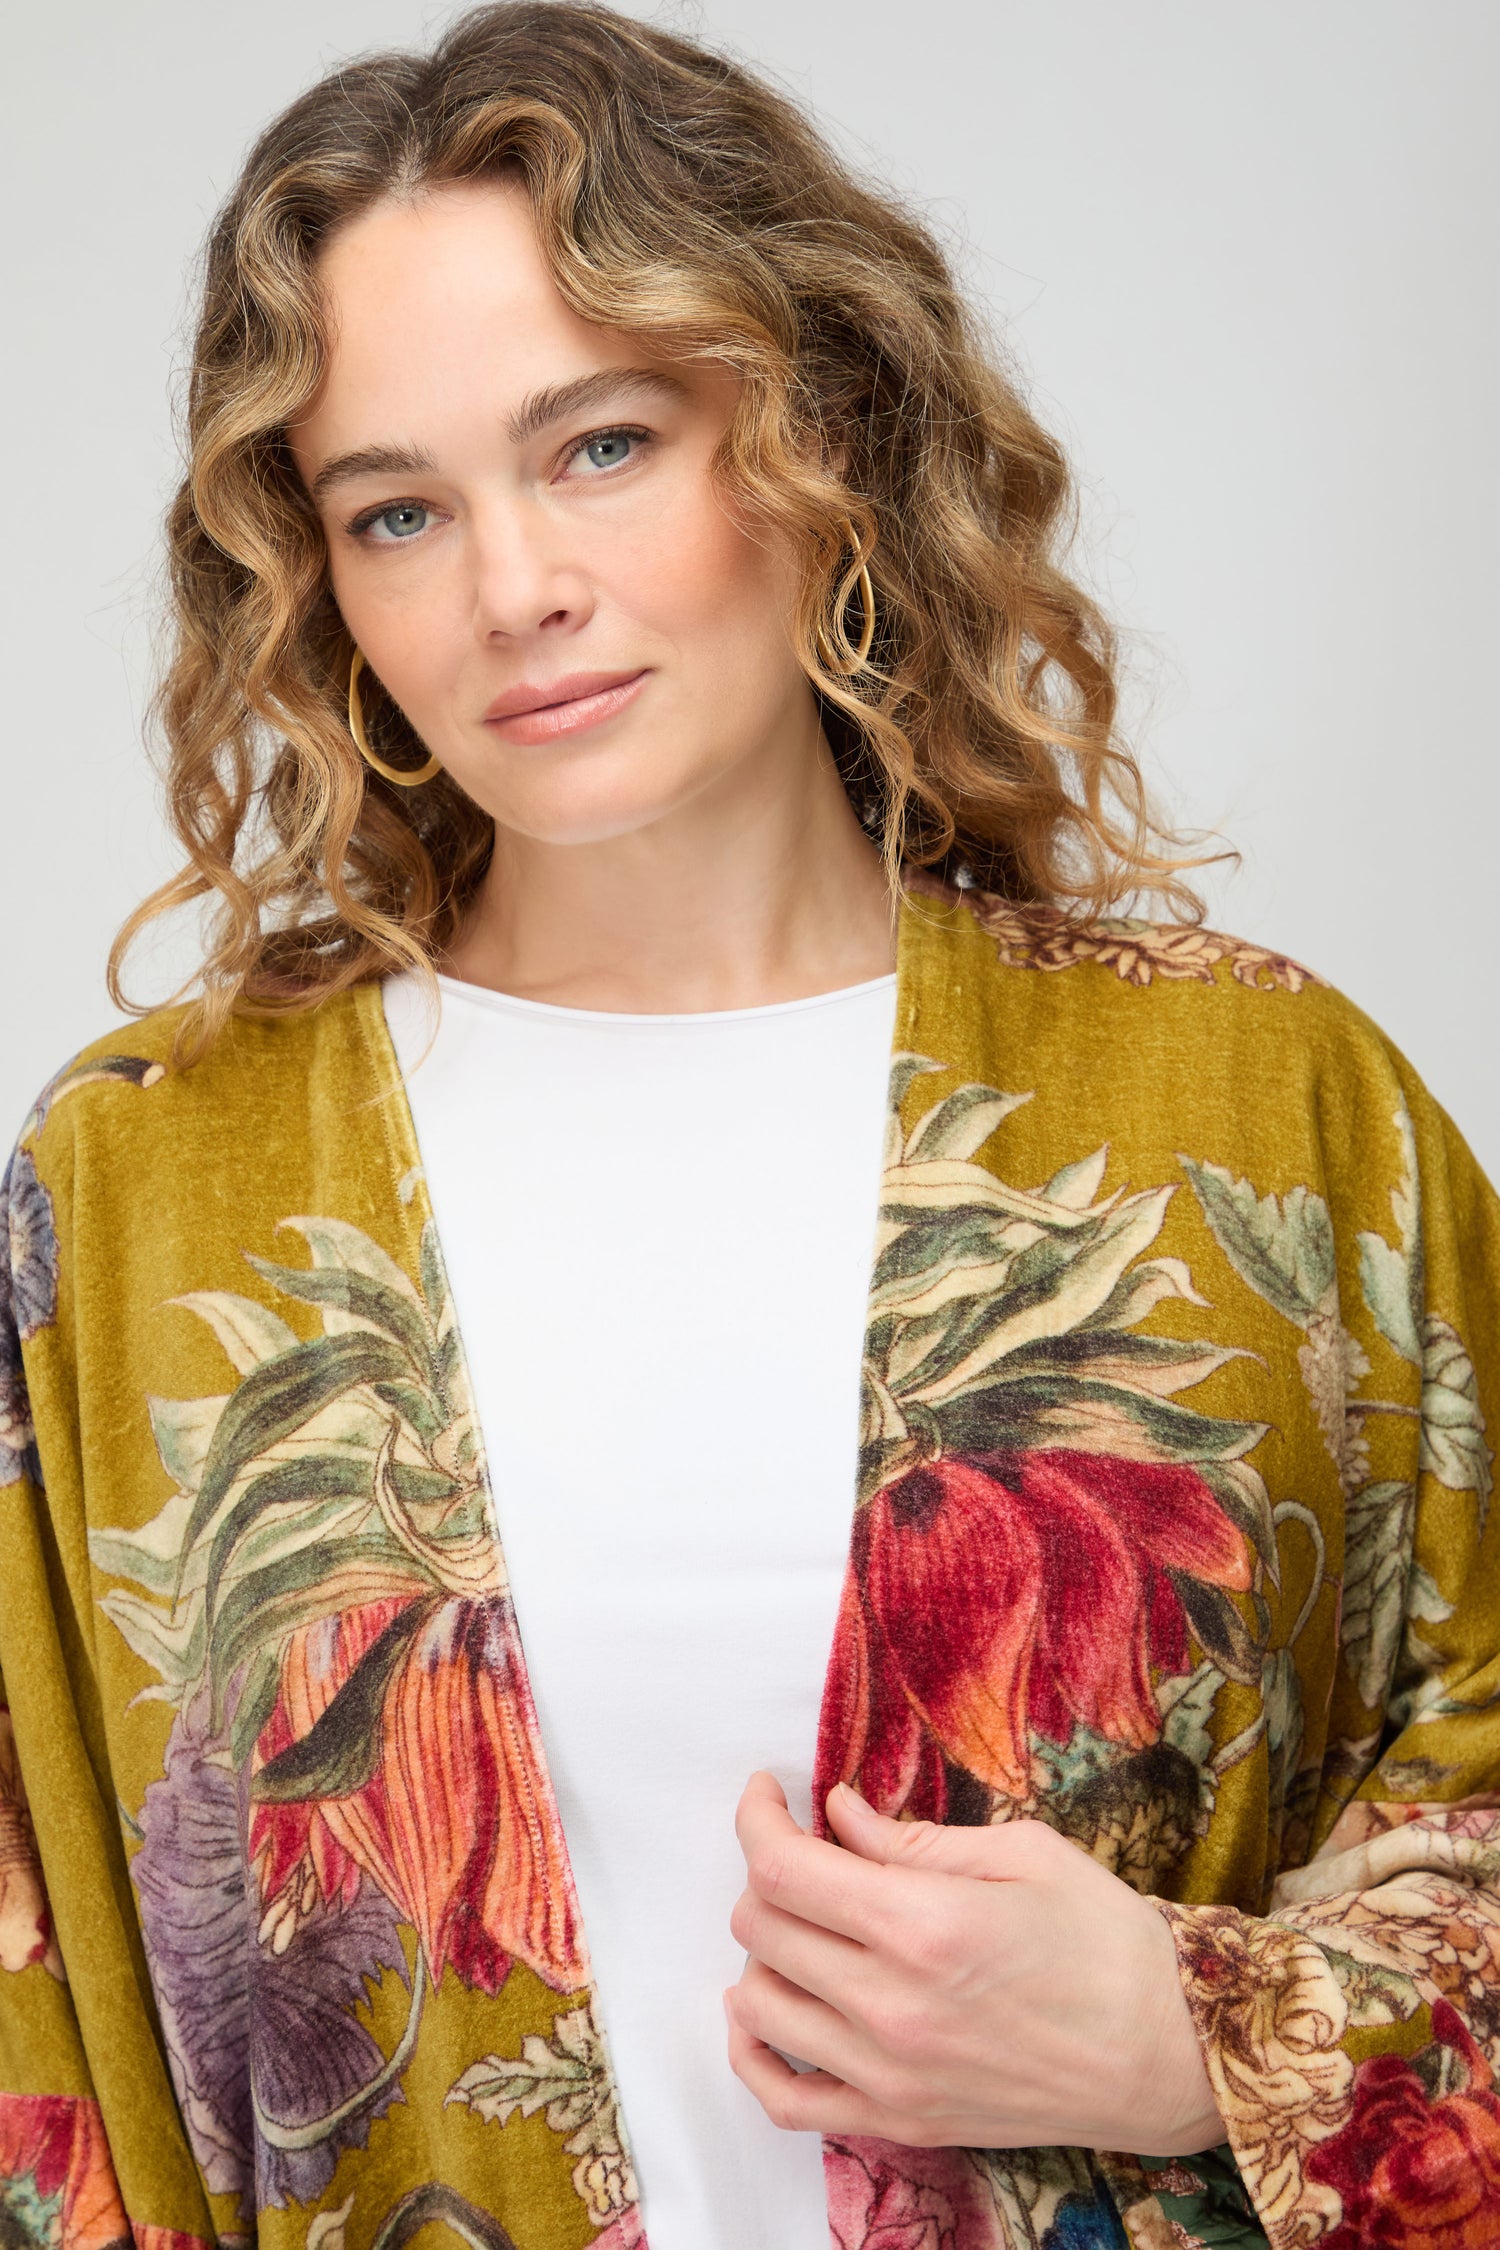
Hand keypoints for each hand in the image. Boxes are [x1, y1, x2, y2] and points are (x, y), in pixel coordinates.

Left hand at [725, 1772, 1224, 2154]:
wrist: (1171, 2053)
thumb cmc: (1108, 1941)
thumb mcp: (1022, 1853)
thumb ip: (913, 1840)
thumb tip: (837, 1815)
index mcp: (923, 1924)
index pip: (784, 1868)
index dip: (756, 1819)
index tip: (768, 1794)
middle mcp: (891, 2004)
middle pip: (761, 1928)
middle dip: (768, 1872)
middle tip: (805, 1850)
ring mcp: (889, 2074)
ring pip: (758, 2005)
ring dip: (763, 1950)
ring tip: (805, 1922)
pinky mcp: (899, 2121)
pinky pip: (784, 2099)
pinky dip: (753, 2053)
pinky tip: (764, 2012)